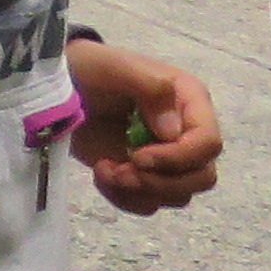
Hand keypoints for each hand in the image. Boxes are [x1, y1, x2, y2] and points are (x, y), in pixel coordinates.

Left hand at [66, 39, 221, 211]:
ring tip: (105, 169)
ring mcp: (167, 158)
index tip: (138, 157)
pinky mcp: (145, 176)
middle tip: (121, 171)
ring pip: (177, 196)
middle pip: (202, 177)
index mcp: (189, 101)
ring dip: (137, 191)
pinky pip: (149, 203)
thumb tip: (173, 132)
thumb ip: (151, 88)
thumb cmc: (91, 70)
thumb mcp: (116, 68)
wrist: (62, 87)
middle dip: (159, 183)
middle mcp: (186, 132)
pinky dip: (123, 198)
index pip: (208, 143)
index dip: (178, 158)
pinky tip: (101, 173)